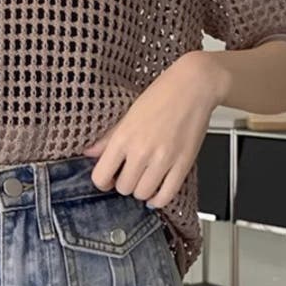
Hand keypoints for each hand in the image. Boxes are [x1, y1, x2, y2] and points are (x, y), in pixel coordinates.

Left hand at [81, 51, 225, 207]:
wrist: (194, 86)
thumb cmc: (162, 94)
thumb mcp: (128, 114)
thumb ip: (109, 138)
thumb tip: (90, 153)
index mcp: (123, 137)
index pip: (101, 177)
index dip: (102, 182)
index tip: (108, 178)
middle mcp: (141, 151)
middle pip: (123, 188)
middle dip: (124, 184)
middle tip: (130, 174)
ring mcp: (163, 159)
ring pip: (142, 193)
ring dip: (141, 190)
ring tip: (144, 179)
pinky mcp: (183, 164)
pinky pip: (167, 195)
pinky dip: (159, 199)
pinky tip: (157, 192)